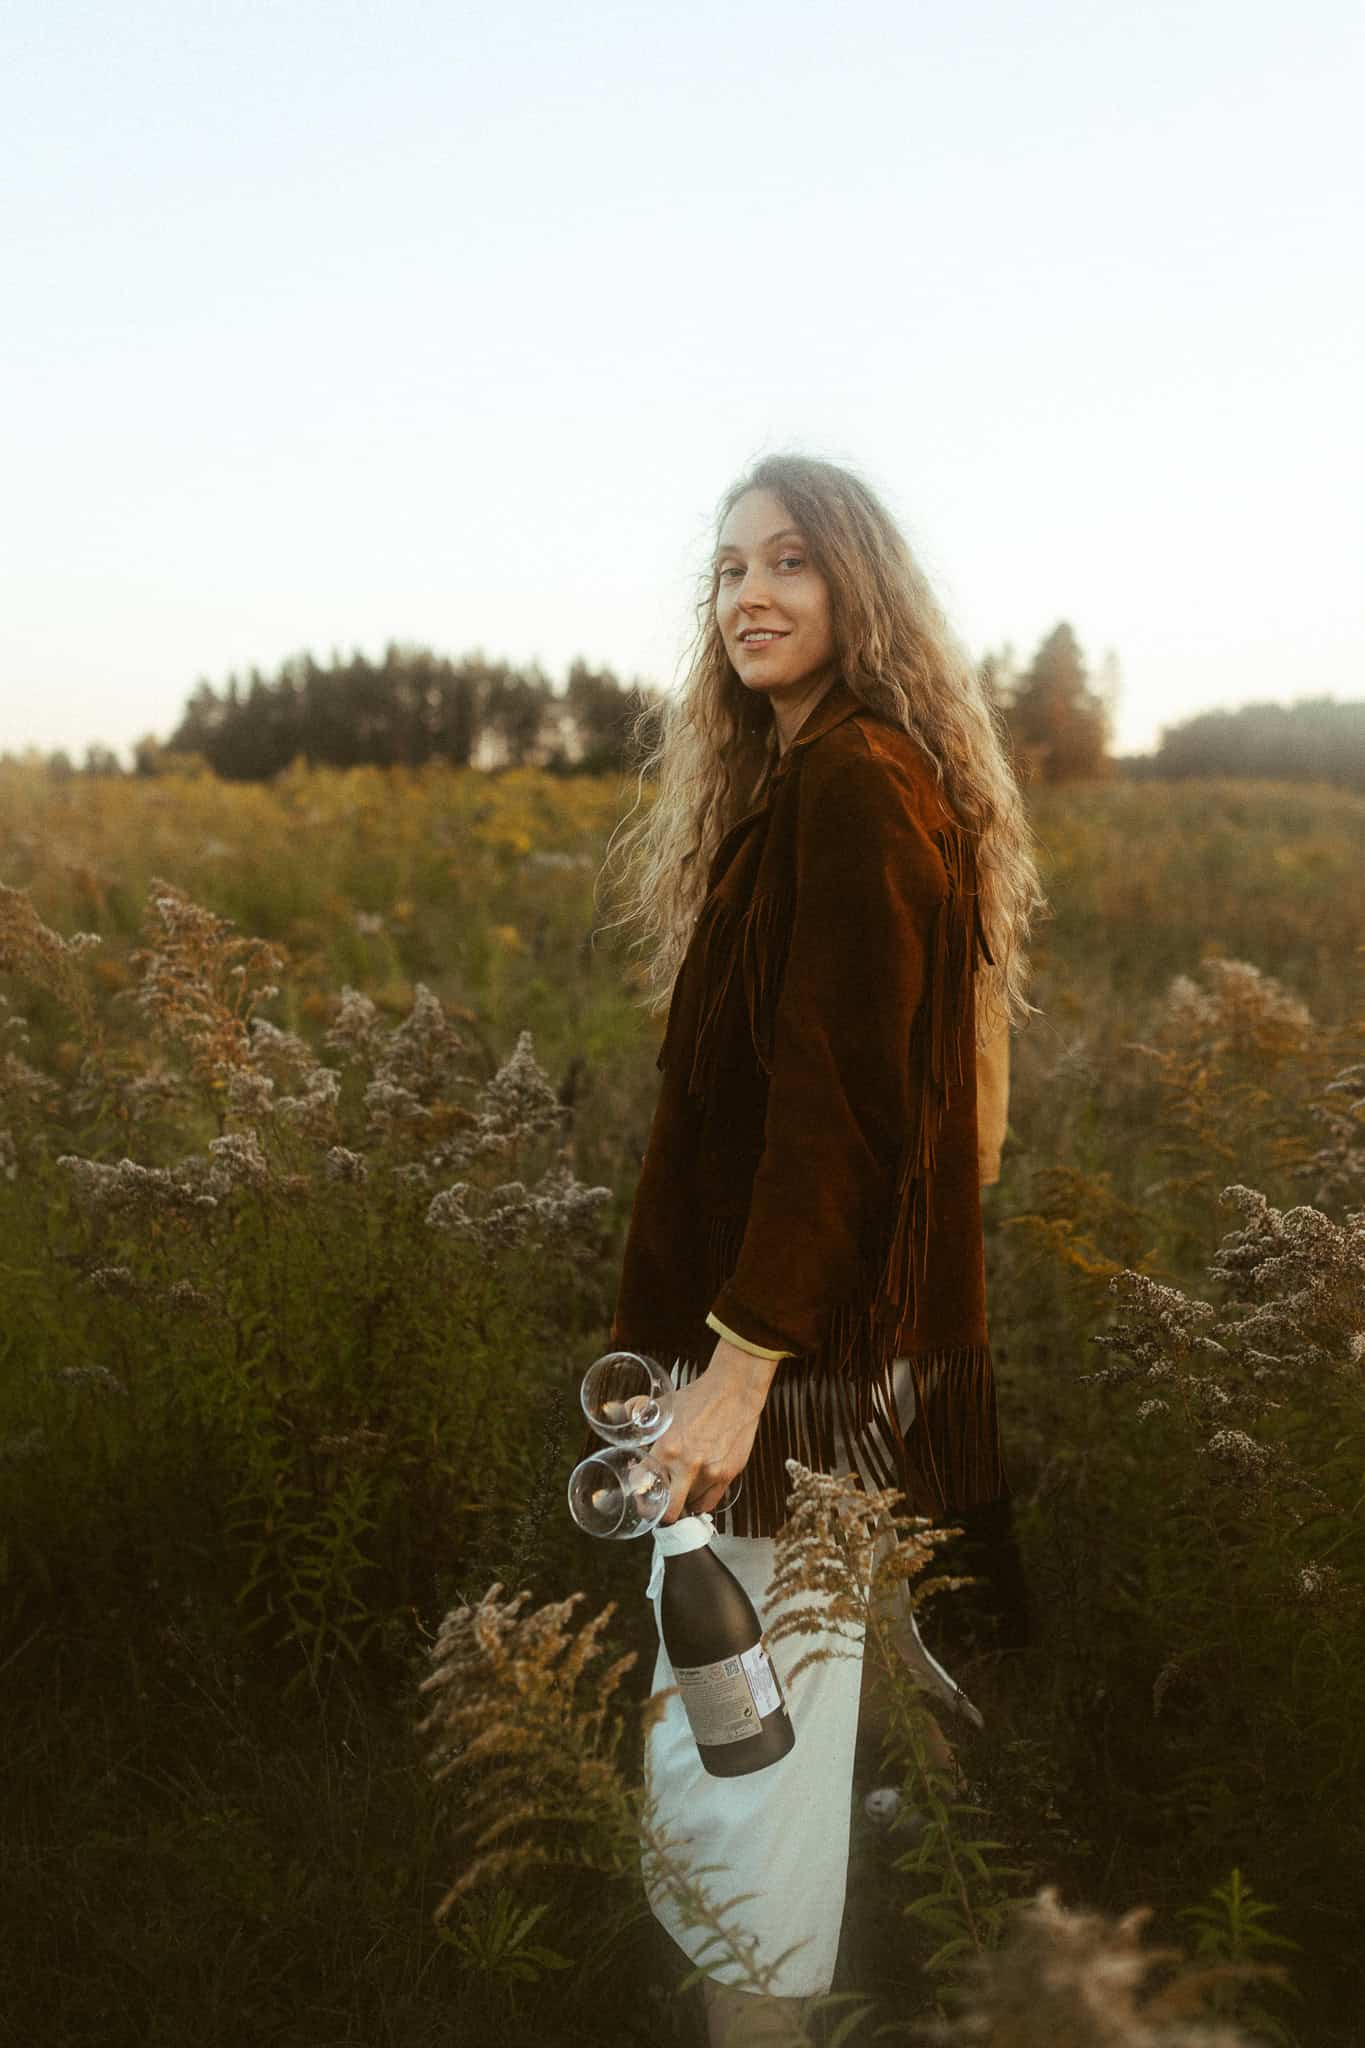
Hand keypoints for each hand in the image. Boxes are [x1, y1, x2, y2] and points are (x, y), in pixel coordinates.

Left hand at [653, 1337, 781, 1523]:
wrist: (734, 1391)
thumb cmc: (698, 1397)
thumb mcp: (662, 1403)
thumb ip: (636, 1411)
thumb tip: (614, 1412)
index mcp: (667, 1449)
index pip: (644, 1485)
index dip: (638, 1491)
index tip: (640, 1491)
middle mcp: (688, 1466)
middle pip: (669, 1511)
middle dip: (660, 1513)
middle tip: (657, 1507)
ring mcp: (710, 1473)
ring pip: (691, 1506)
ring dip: (683, 1503)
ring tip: (679, 1494)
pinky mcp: (728, 1474)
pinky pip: (711, 1502)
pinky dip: (700, 1502)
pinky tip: (695, 1494)